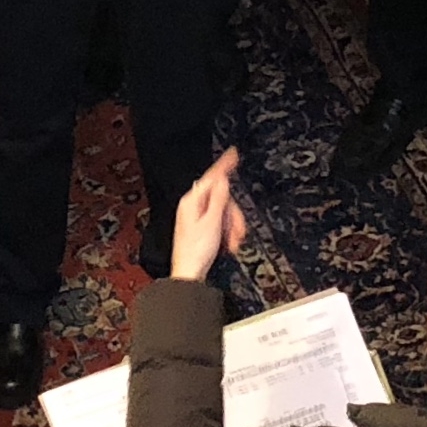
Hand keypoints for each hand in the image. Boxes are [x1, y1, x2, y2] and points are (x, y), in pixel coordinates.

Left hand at [168, 147, 245, 281]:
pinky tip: (228, 243)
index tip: (233, 153)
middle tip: (236, 229)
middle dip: (233, 215)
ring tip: (232, 241)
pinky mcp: (202, 228)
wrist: (189, 273)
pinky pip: (220, 222)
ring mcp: (197, 217)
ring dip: (231, 226)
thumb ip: (219, 198)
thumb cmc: (196, 251)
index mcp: (192, 201)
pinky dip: (227, 232)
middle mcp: (193, 206)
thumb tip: (223, 180)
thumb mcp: (212, 222)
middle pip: (222, 198)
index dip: (224, 165)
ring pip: (223, 211)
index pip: (211, 177)